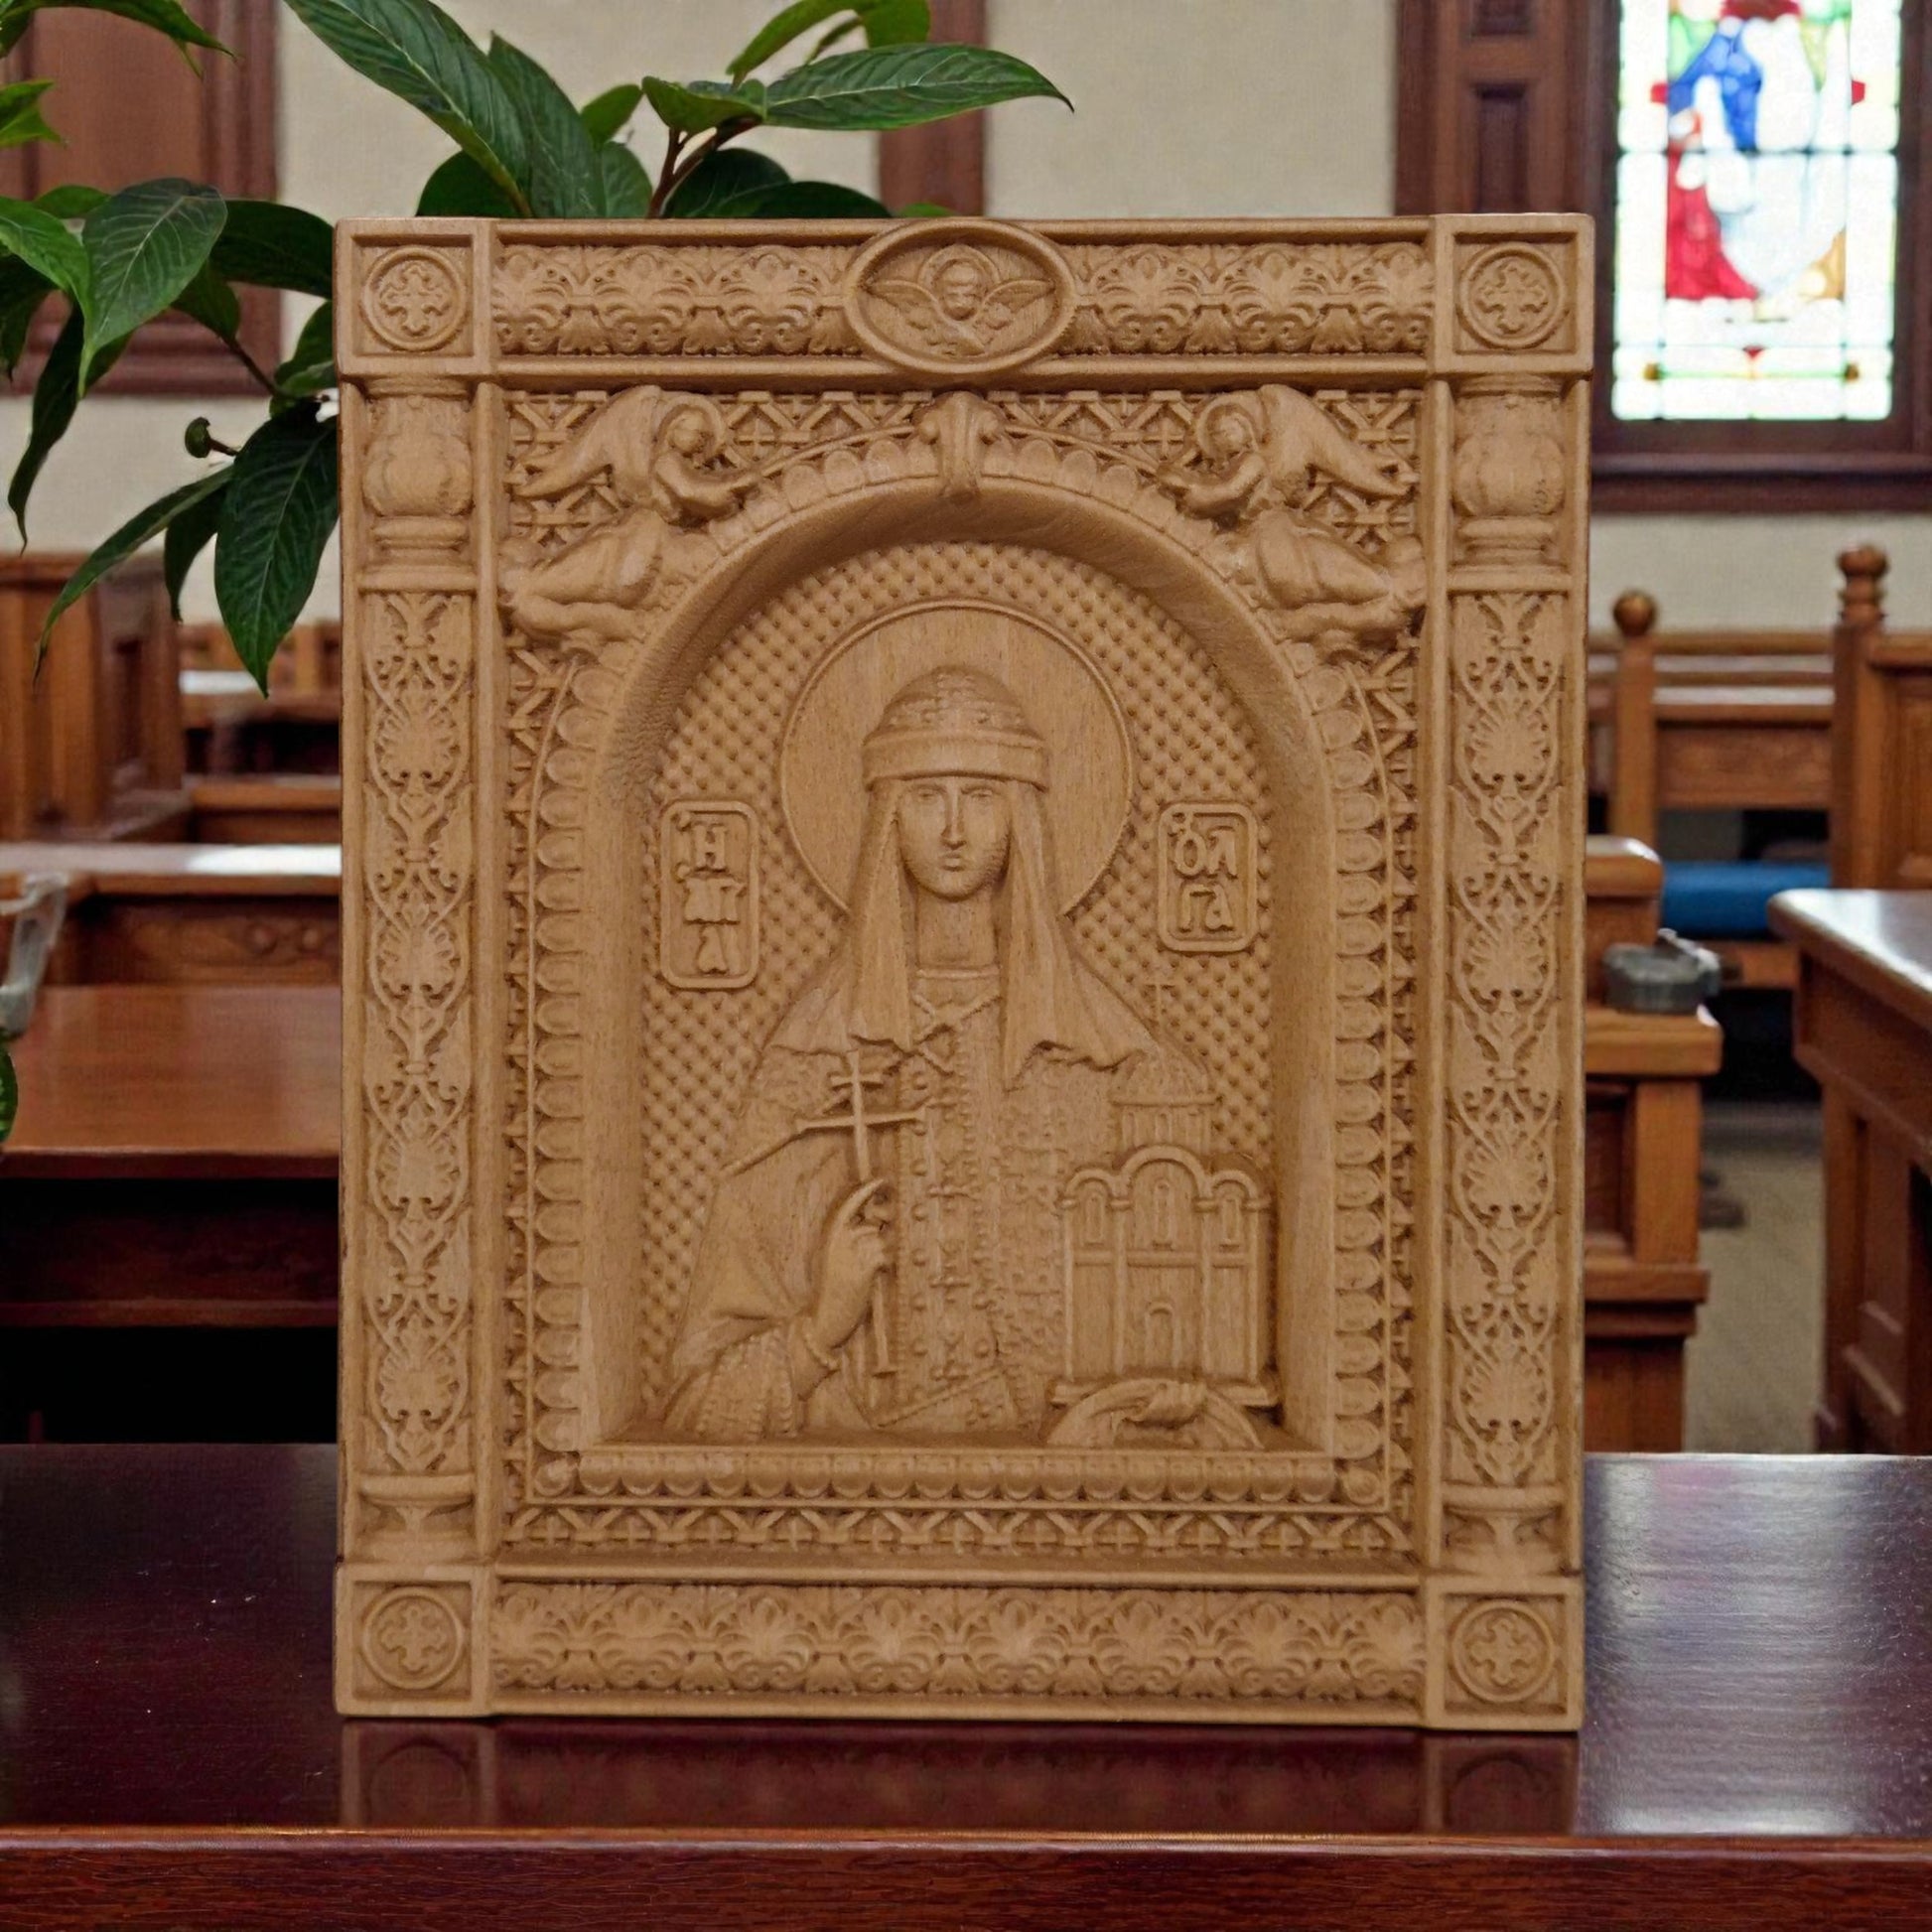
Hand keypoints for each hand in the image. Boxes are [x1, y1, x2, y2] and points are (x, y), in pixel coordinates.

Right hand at [809, 1178, 891, 1353]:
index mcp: (831, 1234)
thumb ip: (855, 1239)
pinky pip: (887, 1254)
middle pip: (876, 1220)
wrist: (823, 1320)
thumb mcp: (838, 1258)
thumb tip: (880, 1222)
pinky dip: (887, 1264)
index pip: (851, 1201)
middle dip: (886, 1227)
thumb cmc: (834, 1290)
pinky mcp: (864, 1266)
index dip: (868, 1189)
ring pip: (884, 1239)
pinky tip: (877, 1275)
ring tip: (873, 1270)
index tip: (883, 1180)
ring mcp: (852, 1251)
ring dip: (885, 1253)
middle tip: (887, 1236)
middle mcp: (841, 1238)